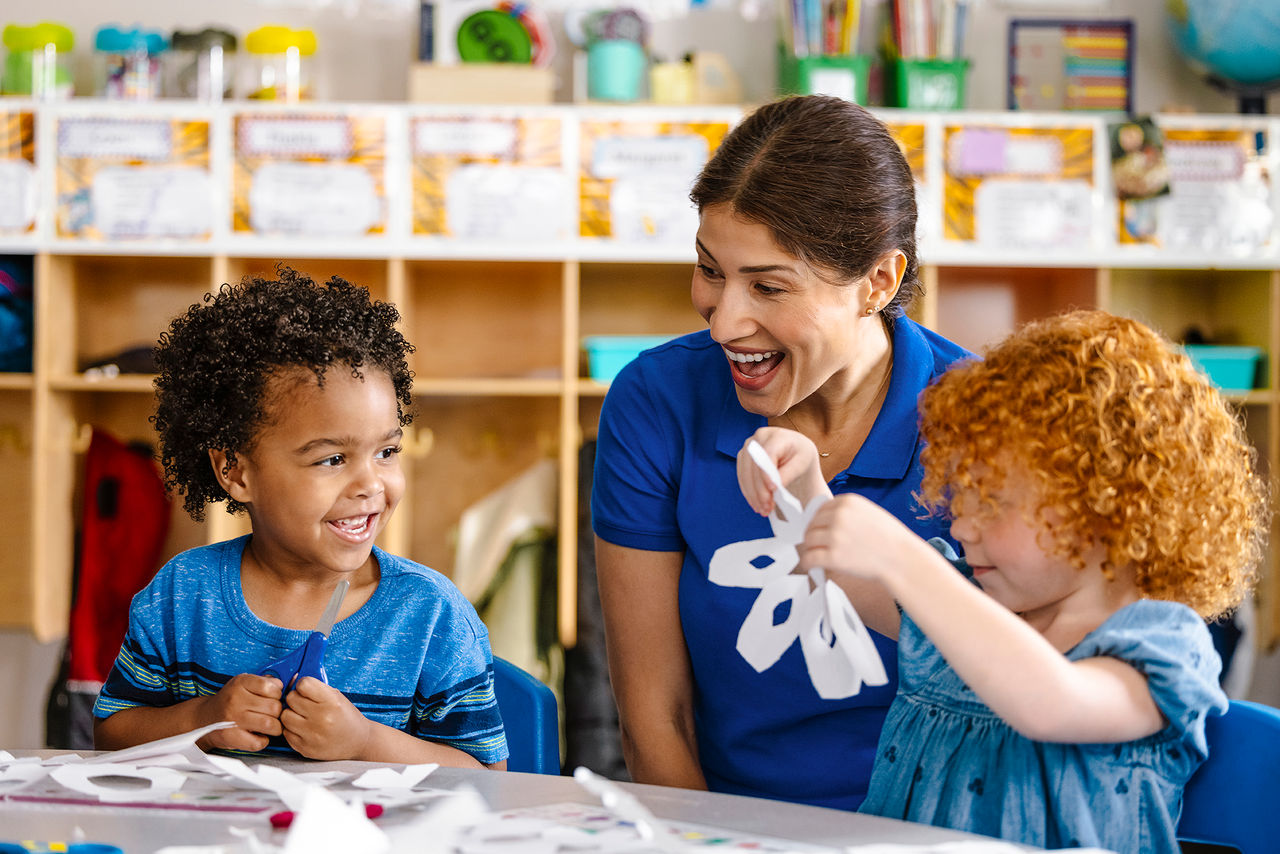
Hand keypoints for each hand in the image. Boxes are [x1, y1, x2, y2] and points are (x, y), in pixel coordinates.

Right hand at [196, 673, 283, 751]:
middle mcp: (236, 700)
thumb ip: (266, 682)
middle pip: (274, 707)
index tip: (273, 697)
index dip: (277, 694)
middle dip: (278, 712)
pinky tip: (259, 735)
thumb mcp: (244, 684)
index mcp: (240, 683)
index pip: (271, 687)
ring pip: (270, 724)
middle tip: (272, 714)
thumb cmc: (230, 701)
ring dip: (274, 727)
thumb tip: (290, 683)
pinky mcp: (231, 737)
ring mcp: (233, 720)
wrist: (204, 719)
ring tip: (269, 725)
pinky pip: (259, 742)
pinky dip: (263, 740)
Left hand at [280, 677, 373, 759]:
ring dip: (292, 714)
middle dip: (296, 699)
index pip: (303, 684)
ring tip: (303, 716)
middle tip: (305, 703)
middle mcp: (322, 718)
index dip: (303, 685)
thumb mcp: (337, 697)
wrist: (357, 742)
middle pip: (291, 699)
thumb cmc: (346, 717)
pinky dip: (292, 729)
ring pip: (285, 716)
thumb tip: (293, 681)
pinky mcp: (305, 748)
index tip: (306, 689)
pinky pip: (286, 733)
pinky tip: (304, 728)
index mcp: (332, 702)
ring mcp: (312, 735)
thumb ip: (317, 688)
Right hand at [737, 427, 827, 515]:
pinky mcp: (743, 457)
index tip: (772, 490)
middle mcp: (759, 438)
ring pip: (746, 473)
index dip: (767, 473)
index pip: (769, 454)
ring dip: (753, 494)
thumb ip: (788, 473)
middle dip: (760, 489)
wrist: (794, 453)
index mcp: (777, 436)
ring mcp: (749, 447)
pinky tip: (756, 504)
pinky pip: (742, 477)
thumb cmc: (800, 456)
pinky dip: (749, 492)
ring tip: (763, 510)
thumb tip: (774, 487)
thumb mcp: (801, 464)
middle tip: (768, 507)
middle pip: (755, 466)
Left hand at [798, 493, 918, 580]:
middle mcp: (840, 516)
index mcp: (848, 502)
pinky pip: (809, 558)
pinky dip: (807, 563)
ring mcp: (836, 536)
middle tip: (816, 546)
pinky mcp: (834, 557)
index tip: (819, 531)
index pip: (820, 509)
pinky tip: (812, 566)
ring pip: (808, 540)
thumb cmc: (891, 539)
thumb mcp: (870, 513)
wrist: (902, 559)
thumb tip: (825, 520)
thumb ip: (848, 512)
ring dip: (810, 549)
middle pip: (812, 524)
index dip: (818, 522)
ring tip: (816, 556)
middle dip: (812, 535)